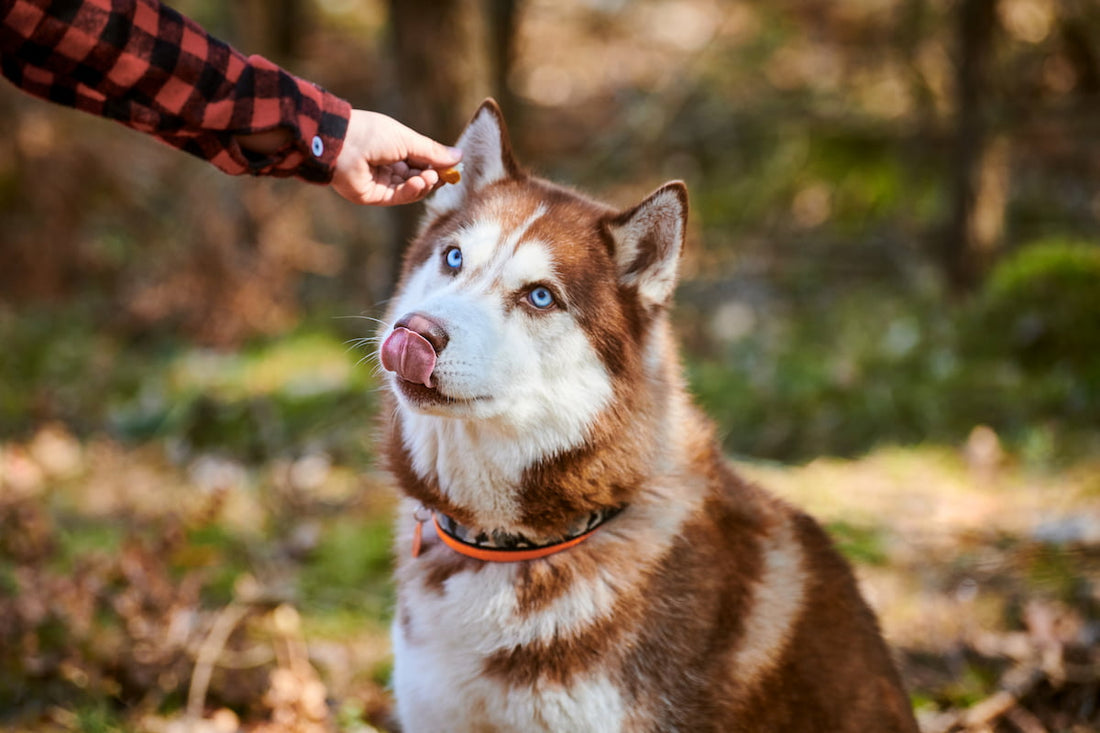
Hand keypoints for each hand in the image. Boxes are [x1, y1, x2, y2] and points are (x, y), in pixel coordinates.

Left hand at [330, 110, 461, 205]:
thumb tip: (459, 156)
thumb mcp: (407, 139)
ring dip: (424, 184)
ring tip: (430, 177)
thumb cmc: (372, 133)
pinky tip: (420, 182)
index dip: (438, 165)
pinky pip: (398, 197)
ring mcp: (381, 182)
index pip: (422, 161)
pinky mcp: (374, 196)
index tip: (454, 168)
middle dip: (434, 176)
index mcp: (394, 148)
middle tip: (445, 175)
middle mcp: (388, 166)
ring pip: (411, 189)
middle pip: (419, 177)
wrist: (341, 143)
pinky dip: (412, 191)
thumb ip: (432, 151)